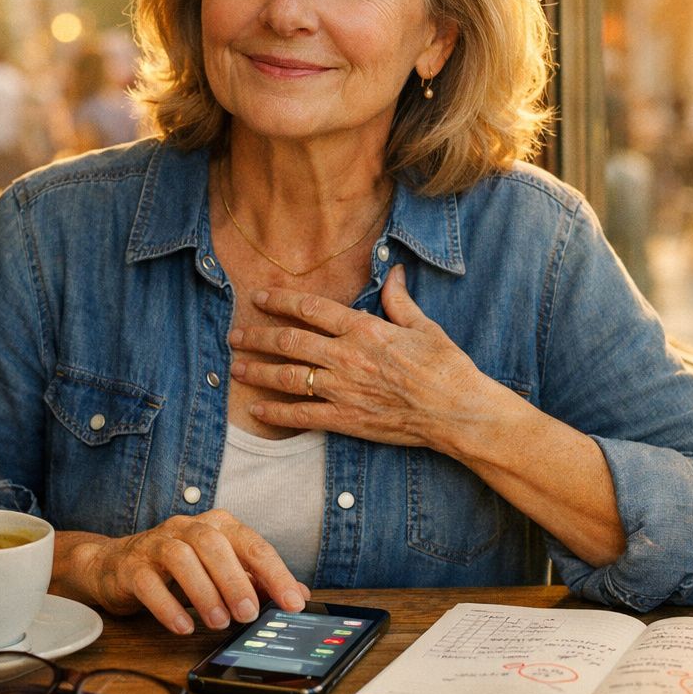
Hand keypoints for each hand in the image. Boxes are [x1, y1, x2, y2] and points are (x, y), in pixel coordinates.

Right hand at [76, 509, 309, 634]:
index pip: (252, 544)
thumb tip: (299, 596)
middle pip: (215, 545)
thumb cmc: (177, 569)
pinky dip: (167, 606)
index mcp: (217, 526)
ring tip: (218, 623)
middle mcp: (187, 528)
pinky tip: (183, 626)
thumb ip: (257, 580)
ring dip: (204, 593)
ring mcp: (156, 544)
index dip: (276, 573)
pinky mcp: (131, 566)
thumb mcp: (221, 571)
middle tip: (249, 614)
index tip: (294, 603)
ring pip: (182, 559)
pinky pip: (148, 582)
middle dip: (235, 581)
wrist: (116, 566)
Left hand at [227, 264, 509, 451]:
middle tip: (235, 334)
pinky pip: (303, 417)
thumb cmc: (446, 367)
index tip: (259, 296)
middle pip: (290, 342)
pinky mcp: (347, 420)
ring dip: (259, 372)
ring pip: (289, 378)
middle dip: (258, 337)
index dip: (281, 301)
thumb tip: (393, 273)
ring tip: (237, 369)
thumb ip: (399, 300)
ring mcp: (344, 390)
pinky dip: (277, 413)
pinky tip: (257, 410)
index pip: (311, 309)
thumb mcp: (424, 326)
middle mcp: (347, 357)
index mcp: (364, 329)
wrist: (457, 412)